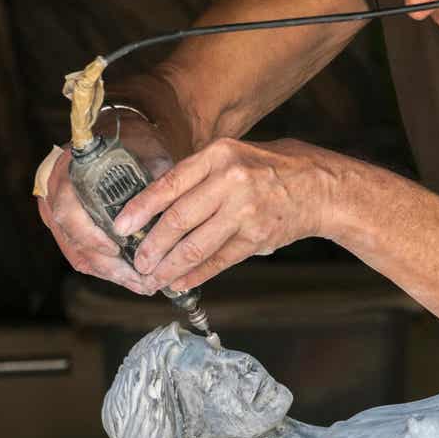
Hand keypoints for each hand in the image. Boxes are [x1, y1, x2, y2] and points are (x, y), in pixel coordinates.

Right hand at [35, 115, 172, 294]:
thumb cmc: (133, 140)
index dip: (91, 235)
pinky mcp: (67, 227)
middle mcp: (54, 194)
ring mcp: (56, 213)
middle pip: (74, 241)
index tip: (117, 249)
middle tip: (141, 281)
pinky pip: (81, 255)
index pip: (69, 211)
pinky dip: (106, 268)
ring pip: (77, 254)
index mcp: (68, 172)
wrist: (118, 131)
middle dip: (109, 265)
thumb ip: (156, 177)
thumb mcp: (147, 150)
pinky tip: (131, 277)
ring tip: (141, 285)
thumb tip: (171, 212)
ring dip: (110, 273)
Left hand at [113, 137, 333, 292]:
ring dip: (169, 267)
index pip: (169, 185)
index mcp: (219, 156)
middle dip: (152, 246)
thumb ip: (197, 177)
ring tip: (153, 278)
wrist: (318, 187)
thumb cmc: (269, 170)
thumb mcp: (232, 157)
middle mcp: (231, 181)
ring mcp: (245, 211)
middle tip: (137, 262)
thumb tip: (153, 206)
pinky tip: (180, 282)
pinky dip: (196, 275)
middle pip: (178, 220)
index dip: (141, 209)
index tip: (120, 227)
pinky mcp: (257, 237)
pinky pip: (218, 260)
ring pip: (196, 246)